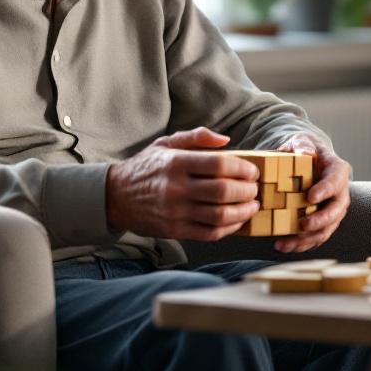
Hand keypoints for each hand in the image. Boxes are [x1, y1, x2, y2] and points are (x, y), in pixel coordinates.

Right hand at [106, 127, 260, 241]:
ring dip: (243, 212)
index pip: (219, 164)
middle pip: (223, 192)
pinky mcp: (175, 230)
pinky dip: (229, 229)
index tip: (252, 171)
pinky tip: (236, 221)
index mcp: (176, 163)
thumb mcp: (166, 143)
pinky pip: (209, 233)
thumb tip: (226, 140)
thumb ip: (196, 137)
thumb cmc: (146, 167)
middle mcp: (176, 188)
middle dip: (247, 191)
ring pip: (219, 216)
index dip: (242, 169)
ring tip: (251, 206)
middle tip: (255, 189)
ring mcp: (175, 212)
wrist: (116, 197)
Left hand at [274, 133, 351, 253]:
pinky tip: (283, 245)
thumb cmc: (303, 150)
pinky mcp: (323, 222)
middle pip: (336, 211)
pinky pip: (315, 237)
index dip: (325, 190)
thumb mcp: (301, 141)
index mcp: (337, 171)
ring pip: (326, 229)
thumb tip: (305, 153)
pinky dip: (300, 244)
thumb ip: (302, 144)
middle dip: (320, 220)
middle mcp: (340, 193)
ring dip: (307, 239)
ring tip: (286, 242)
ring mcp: (333, 210)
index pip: (336, 182)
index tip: (310, 197)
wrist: (304, 161)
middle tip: (303, 225)